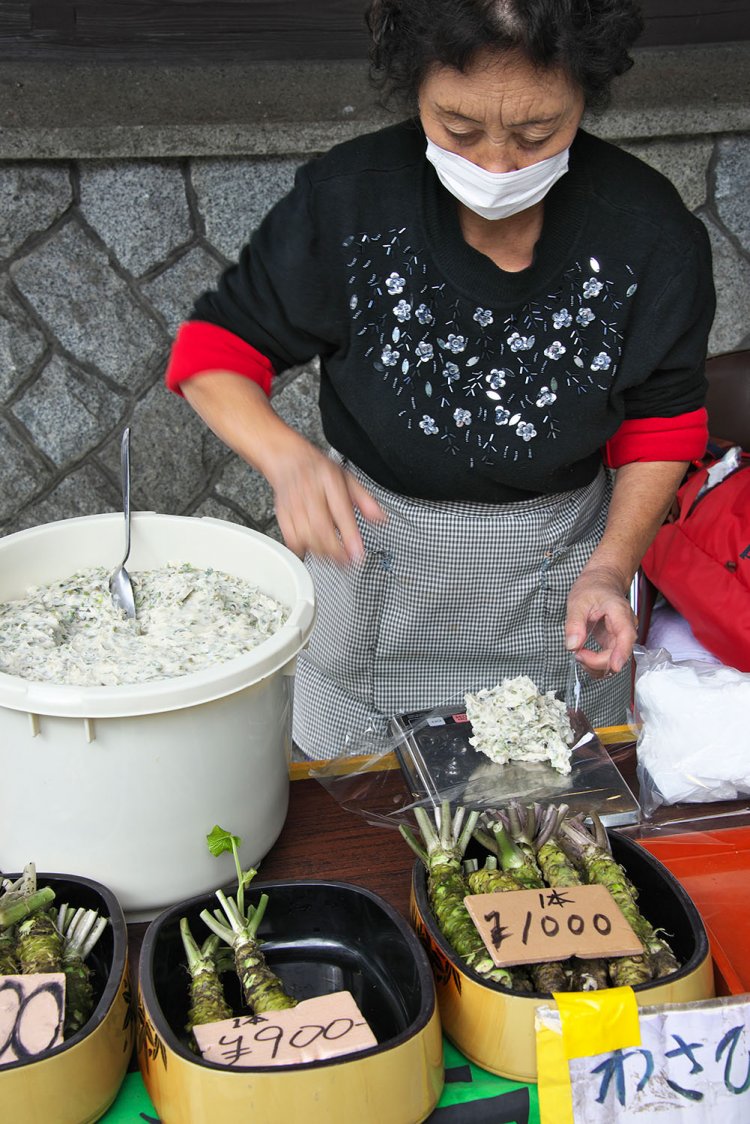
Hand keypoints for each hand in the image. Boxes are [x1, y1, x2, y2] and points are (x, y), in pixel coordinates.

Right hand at [265, 436, 384, 564]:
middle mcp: (309, 491)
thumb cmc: (319, 472)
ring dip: (321, 553)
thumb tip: (380, 518)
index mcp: (329, 480)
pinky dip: (303, 549)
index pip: (340, 511)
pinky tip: (315, 551)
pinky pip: (291, 538)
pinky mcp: (282, 514)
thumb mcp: (348, 479)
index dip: (349, 535)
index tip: (357, 554)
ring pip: (305, 536)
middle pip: (321, 528)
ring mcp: (293, 503)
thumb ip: (366, 500)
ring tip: (335, 559)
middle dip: (336, 550)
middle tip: (348, 562)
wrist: (288, 460)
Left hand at [564, 566, 635, 676]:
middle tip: (577, 653)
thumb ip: (574, 623)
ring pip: (614, 661)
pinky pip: (608, 659)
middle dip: (597, 661)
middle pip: (619, 654)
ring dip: (596, 665)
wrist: (602, 581)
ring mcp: (621, 637)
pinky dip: (596, 663)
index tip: (613, 666)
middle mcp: (625, 627)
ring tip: (579, 653)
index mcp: (619, 613)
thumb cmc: (593, 587)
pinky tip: (584, 656)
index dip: (621, 654)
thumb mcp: (578, 601)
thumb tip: (572, 645)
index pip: (626, 636)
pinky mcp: (614, 642)